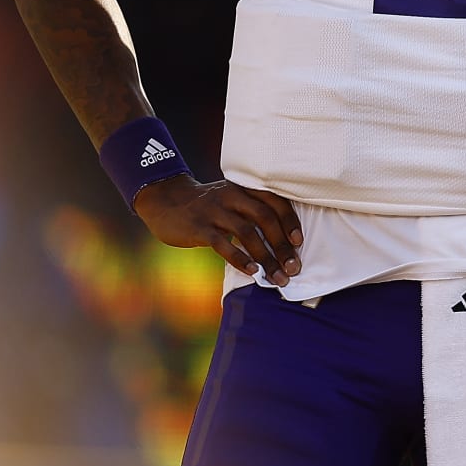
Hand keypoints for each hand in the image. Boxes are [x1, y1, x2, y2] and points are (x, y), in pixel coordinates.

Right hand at [133, 175, 302, 284]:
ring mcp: (215, 210)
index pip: (275, 202)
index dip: (290, 221)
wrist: (166, 201)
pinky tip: (252, 272)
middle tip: (293, 267)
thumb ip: (253, 212)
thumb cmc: (208, 206)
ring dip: (266, 257)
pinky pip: (223, 244)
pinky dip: (240, 258)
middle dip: (282, 245)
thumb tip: (283, 241)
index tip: (299, 243)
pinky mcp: (199, 227)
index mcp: (244, 188)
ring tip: (277, 277)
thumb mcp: (231, 199)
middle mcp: (232, 196)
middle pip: (265, 218)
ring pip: (247, 233)